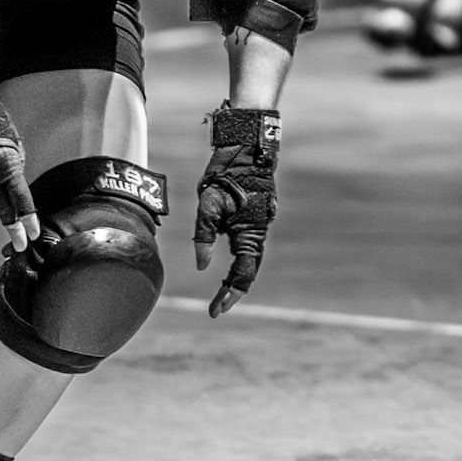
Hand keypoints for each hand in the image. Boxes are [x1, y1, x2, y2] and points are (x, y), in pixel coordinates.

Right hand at [0, 48, 38, 252]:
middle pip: (8, 208)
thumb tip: (12, 189)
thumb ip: (13, 169)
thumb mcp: (12, 144)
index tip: (35, 233)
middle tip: (25, 245)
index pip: (22, 198)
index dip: (29, 217)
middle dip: (18, 228)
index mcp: (8, 165)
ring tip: (14, 245)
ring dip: (4, 226)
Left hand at [193, 105, 279, 316]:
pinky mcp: (255, 216)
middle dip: (233, 290)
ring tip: (222, 290)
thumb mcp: (208, 205)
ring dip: (237, 275)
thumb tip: (202, 265)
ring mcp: (259, 224)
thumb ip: (204, 236)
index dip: (229, 295)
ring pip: (250, 258)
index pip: (241, 275)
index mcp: (250, 234)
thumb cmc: (226, 175)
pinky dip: (239, 259)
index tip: (215, 311)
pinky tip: (227, 261)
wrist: (246, 148)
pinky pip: (248, 244)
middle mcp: (258, 232)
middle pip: (248, 271)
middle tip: (217, 307)